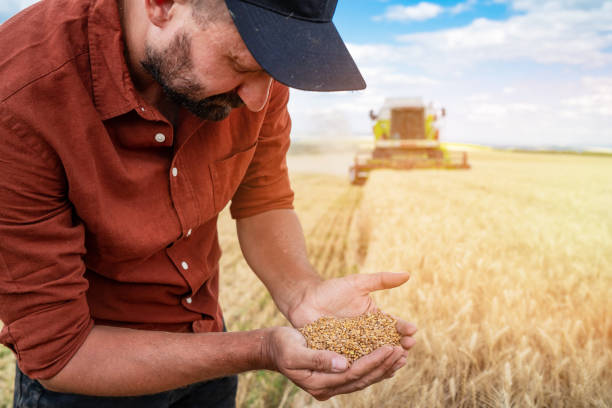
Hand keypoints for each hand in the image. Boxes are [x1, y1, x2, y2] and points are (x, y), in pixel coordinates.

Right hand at [265, 326, 405, 400]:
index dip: (374, 361)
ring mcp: (331, 383)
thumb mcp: (295, 352)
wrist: (271, 348)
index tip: (390, 348)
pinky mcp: (334, 374)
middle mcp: (328, 388)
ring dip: (383, 367)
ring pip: (363, 378)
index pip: (353, 374)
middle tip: (402, 351)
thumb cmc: (281, 346)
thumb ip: (318, 359)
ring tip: (401, 355)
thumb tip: (344, 364)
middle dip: (384, 365)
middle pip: (362, 379)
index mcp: (319, 384)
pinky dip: (374, 365)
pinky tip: (386, 358)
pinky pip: (358, 373)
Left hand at [287, 272, 416, 373]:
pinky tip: (372, 372)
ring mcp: (355, 347)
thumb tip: (407, 274)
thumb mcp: (358, 283)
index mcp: (375, 320)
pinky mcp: (340, 356)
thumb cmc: (332, 289)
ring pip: (374, 357)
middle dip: (399, 346)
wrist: (305, 300)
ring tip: (397, 361)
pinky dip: (364, 369)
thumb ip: (381, 280)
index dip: (403, 328)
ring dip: (386, 360)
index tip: (412, 330)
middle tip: (408, 348)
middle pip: (388, 344)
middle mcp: (368, 336)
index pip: (393, 325)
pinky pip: (354, 364)